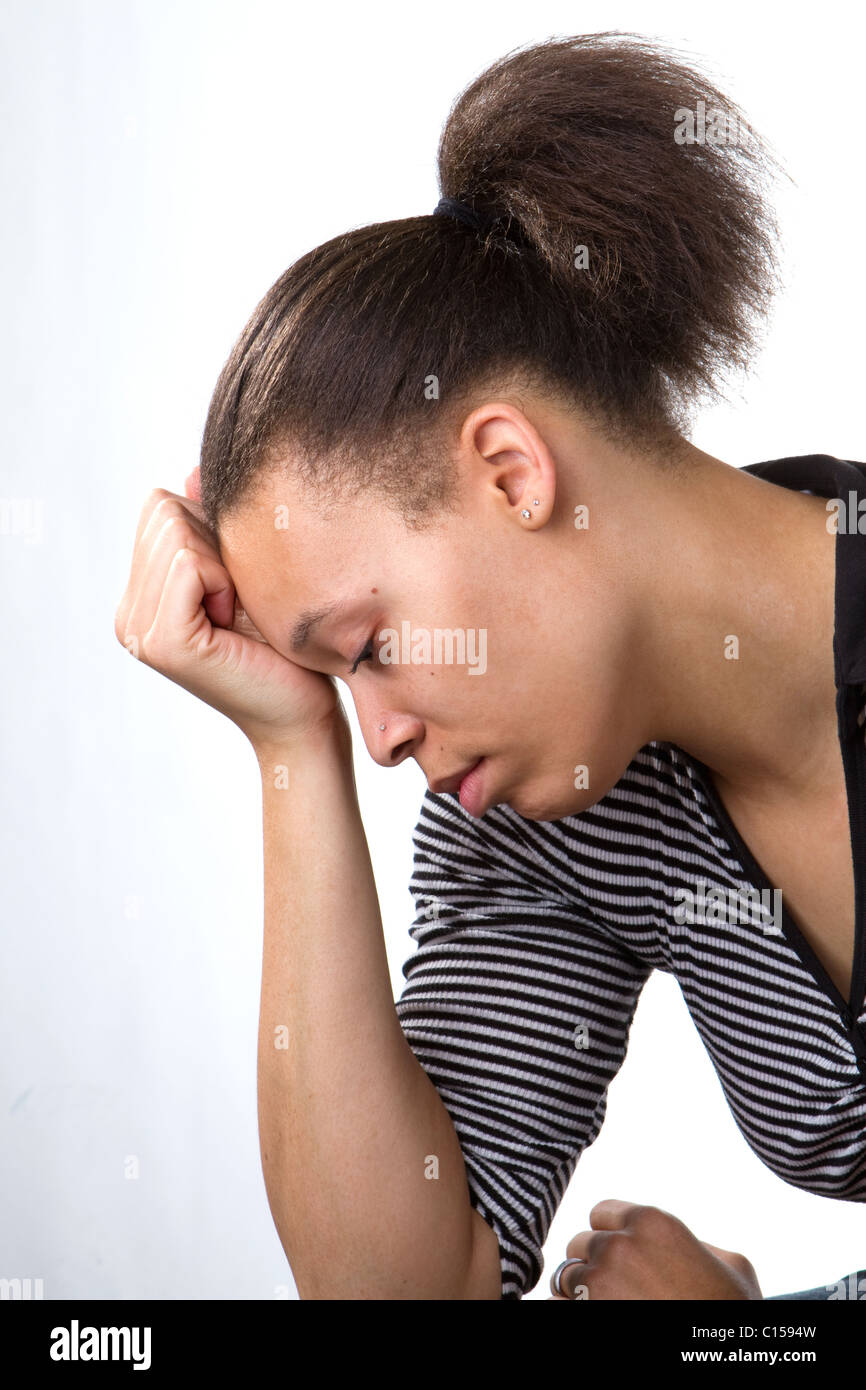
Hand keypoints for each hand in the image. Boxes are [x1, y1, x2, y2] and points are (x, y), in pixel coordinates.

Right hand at [114, 468, 339, 749]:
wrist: (304, 717)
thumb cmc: (287, 647)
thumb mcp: (245, 573)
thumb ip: (213, 526)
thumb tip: (194, 471)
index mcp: (141, 597)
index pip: (158, 506)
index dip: (210, 528)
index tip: (236, 584)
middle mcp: (129, 614)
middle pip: (163, 511)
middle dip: (214, 541)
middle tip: (239, 602)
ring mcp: (139, 630)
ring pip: (175, 531)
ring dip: (223, 563)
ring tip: (237, 613)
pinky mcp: (164, 642)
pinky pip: (188, 563)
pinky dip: (224, 579)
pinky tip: (235, 619)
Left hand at [548, 1199, 761, 1299]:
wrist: (721, 1354)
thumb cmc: (731, 1310)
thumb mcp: (730, 1264)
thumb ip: (697, 1242)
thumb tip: (680, 1244)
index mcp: (651, 1222)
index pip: (600, 1213)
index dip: (610, 1234)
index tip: (621, 1255)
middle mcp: (618, 1246)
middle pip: (580, 1244)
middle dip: (593, 1263)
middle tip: (615, 1285)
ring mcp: (598, 1283)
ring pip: (565, 1277)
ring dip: (579, 1291)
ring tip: (607, 1304)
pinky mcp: (586, 1314)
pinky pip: (559, 1306)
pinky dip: (572, 1309)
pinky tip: (595, 1315)